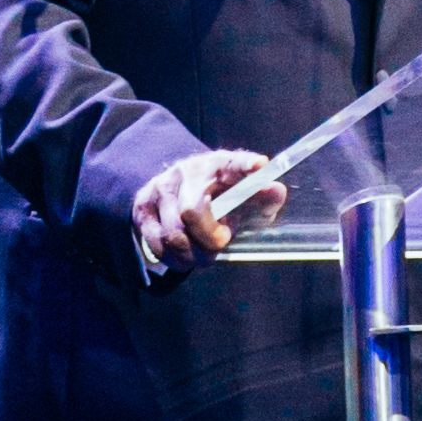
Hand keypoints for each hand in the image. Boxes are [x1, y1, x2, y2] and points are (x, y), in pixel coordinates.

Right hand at [134, 146, 285, 278]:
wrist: (180, 191)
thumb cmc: (221, 198)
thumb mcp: (245, 198)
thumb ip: (264, 198)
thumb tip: (278, 191)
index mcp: (220, 165)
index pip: (234, 162)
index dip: (245, 164)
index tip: (258, 166)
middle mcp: (188, 171)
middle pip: (191, 212)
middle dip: (208, 239)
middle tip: (220, 245)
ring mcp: (161, 187)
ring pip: (173, 234)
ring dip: (192, 254)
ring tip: (203, 255)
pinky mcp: (143, 206)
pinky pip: (156, 243)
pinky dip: (174, 258)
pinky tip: (185, 255)